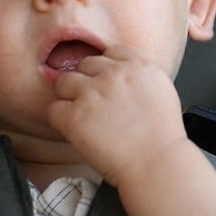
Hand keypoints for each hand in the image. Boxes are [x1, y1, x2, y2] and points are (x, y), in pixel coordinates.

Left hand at [48, 45, 187, 185]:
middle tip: (94, 104)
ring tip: (83, 117)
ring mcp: (92, 93)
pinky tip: (75, 132)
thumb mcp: (162, 92)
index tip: (106, 83)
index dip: (105, 69)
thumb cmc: (162, 137)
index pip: (111, 52)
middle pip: (85, 64)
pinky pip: (53, 110)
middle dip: (87, 82)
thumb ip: (140, 77)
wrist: (156, 164)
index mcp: (138, 66)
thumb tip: (123, 75)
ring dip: (70, 98)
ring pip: (64, 82)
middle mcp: (114, 74)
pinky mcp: (74, 116)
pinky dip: (60, 121)